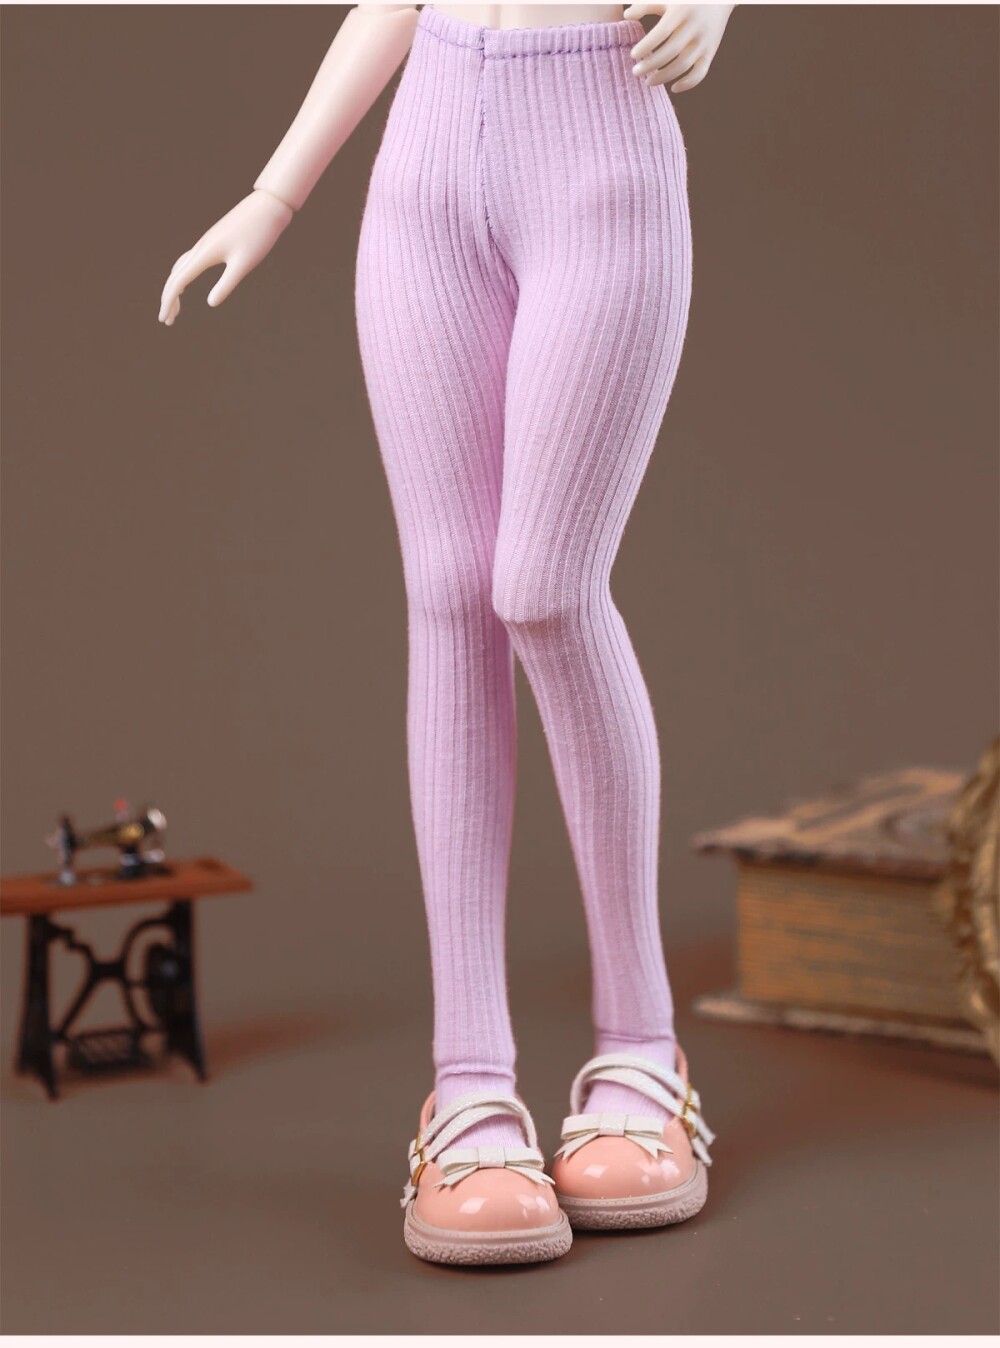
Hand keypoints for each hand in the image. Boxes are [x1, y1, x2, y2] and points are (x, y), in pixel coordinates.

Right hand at [158, 189, 293, 325]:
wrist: (267, 207)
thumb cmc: (258, 235)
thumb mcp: (244, 264)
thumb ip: (227, 284)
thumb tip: (210, 304)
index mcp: (205, 253)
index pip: (179, 281)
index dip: (169, 301)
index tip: (165, 319)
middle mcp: (200, 247)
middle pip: (175, 276)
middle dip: (169, 298)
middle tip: (166, 320)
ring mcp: (205, 243)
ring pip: (180, 268)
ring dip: (175, 288)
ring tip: (175, 309)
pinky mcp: (212, 242)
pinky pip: (189, 261)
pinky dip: (182, 276)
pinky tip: (185, 285)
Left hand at [624, 4, 734, 92]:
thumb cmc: (685, 0)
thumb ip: (646, 5)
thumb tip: (626, 16)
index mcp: (682, 11)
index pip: (662, 32)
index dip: (647, 46)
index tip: (633, 55)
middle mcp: (695, 27)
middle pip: (671, 52)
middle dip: (651, 65)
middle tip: (635, 72)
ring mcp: (704, 42)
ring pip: (683, 65)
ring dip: (664, 77)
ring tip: (648, 81)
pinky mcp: (711, 52)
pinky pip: (700, 73)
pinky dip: (688, 84)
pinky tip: (673, 87)